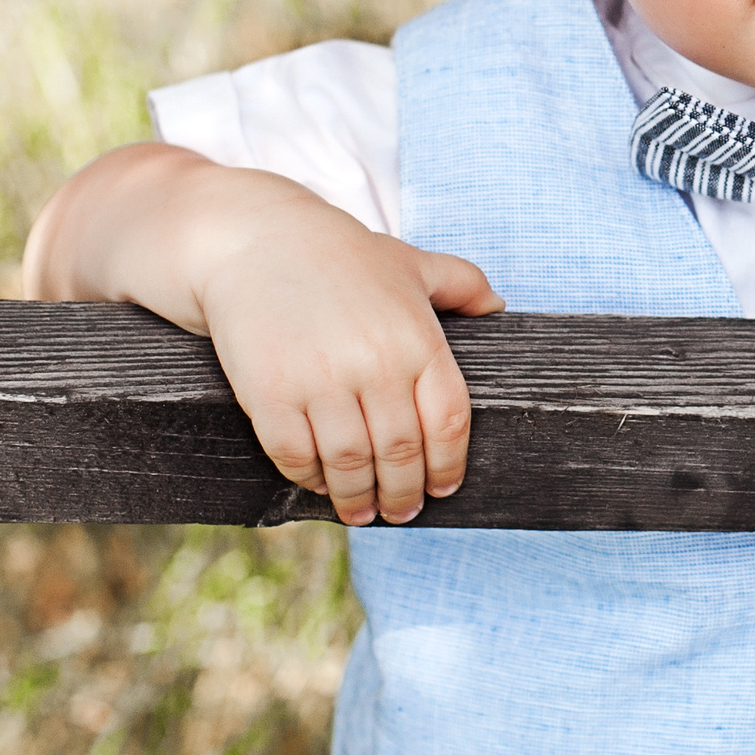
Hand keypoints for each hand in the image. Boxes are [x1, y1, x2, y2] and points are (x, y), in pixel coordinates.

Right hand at [195, 183, 505, 526]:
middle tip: (401, 511)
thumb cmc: (341, 256)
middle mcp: (375, 364)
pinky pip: (297, 456)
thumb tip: (498, 308)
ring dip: (358, 499)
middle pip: (401, 452)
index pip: (448, 422)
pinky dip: (311, 479)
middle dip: (403, 493)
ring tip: (362, 513)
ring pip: (351, 464)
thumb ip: (461, 284)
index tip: (443, 488)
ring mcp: (322, 382)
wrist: (255, 241)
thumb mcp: (410, 262)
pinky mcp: (272, 395)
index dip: (448, 465)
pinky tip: (320, 484)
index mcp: (418, 339)